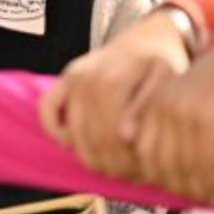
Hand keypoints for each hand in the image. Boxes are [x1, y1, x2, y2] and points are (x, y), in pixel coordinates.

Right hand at [38, 10, 189, 178]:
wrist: (150, 37)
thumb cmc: (164, 63)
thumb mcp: (167, 82)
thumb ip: (144, 108)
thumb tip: (126, 136)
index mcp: (111, 81)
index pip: (110, 137)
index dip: (126, 162)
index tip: (143, 174)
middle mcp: (85, 79)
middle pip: (92, 140)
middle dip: (113, 164)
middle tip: (133, 176)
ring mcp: (72, 79)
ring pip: (72, 134)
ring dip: (91, 157)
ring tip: (115, 166)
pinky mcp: (65, 79)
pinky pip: (46, 110)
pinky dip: (56, 131)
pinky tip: (76, 143)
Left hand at [129, 32, 213, 204]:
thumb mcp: (187, 94)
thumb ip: (165, 118)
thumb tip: (153, 160)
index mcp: (154, 99)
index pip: (140, 147)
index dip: (152, 175)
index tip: (168, 190)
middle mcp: (164, 105)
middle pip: (157, 160)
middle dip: (173, 185)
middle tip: (191, 200)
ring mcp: (185, 112)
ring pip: (181, 164)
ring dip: (195, 188)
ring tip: (209, 199)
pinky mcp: (210, 120)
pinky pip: (205, 161)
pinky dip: (211, 181)